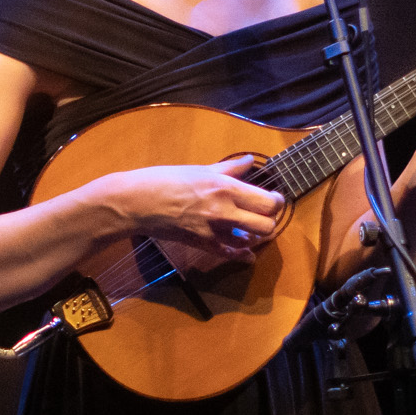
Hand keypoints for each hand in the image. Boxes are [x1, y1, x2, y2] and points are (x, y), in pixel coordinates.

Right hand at [102, 155, 287, 273]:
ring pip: (251, 239)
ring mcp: (213, 229)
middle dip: (270, 219)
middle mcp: (224, 209)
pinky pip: (229, 254)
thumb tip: (250, 161)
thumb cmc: (166, 180)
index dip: (277, 201)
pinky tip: (246, 252)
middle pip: (266, 223)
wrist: (138, 202)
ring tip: (252, 227)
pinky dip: (240, 254)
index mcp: (225, 186)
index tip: (274, 198)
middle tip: (266, 213)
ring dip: (255, 234)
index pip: (268, 201)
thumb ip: (230, 168)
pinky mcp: (202, 243)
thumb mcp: (200, 169)